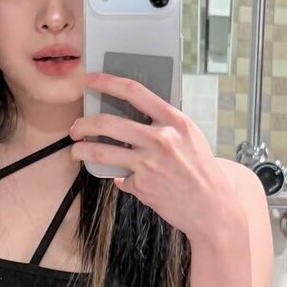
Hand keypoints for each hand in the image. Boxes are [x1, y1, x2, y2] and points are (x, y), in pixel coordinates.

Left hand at [69, 71, 240, 240]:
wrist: (211, 206)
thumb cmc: (200, 169)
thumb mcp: (188, 136)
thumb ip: (163, 124)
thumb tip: (129, 116)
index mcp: (174, 120)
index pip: (134, 91)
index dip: (107, 82)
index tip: (90, 79)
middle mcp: (160, 139)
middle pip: (107, 123)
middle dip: (82, 124)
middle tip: (75, 128)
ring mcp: (149, 163)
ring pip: (101, 151)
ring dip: (81, 150)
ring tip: (76, 151)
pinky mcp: (141, 185)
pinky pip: (119, 177)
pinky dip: (119, 178)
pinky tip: (125, 179)